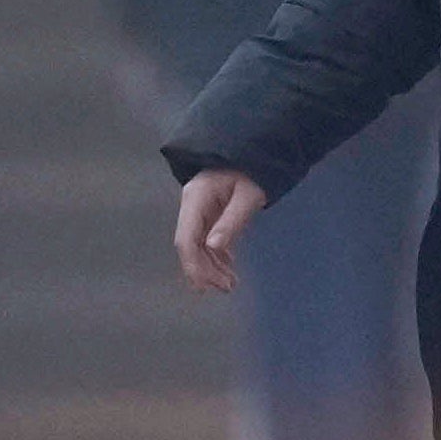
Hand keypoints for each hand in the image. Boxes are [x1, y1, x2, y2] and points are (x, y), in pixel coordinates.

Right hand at [174, 169, 264, 293]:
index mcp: (196, 199)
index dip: (193, 264)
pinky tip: (229, 268)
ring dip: (212, 266)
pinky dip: (217, 255)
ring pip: (198, 245)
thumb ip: (232, 220)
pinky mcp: (209, 214)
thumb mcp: (248, 195)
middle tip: (226, 288)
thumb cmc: (253, 169)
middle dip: (204, 269)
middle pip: (190, 245)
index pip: (186, 238)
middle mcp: (192, 206)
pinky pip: (208, 238)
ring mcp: (199, 210)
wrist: (254, 151)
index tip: (206, 285)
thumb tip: (214, 247)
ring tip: (231, 284)